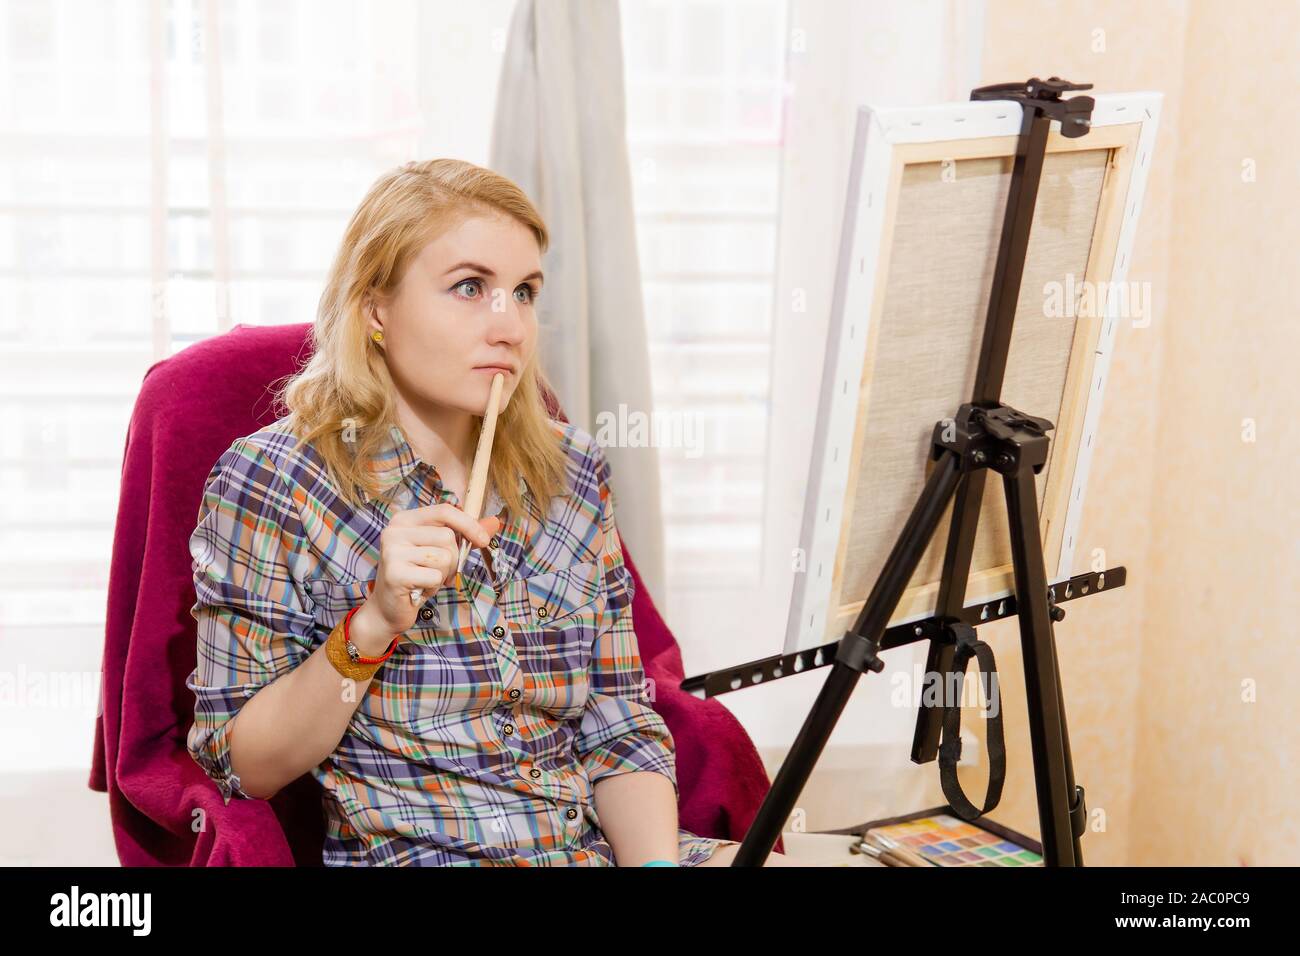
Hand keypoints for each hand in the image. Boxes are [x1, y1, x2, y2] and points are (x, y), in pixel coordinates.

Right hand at [349, 504, 501, 654]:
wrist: (388, 609)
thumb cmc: (417, 577)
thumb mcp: (440, 551)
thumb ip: (465, 535)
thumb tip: (494, 522)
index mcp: (404, 520)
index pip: (444, 511)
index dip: (468, 524)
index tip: (484, 540)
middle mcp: (395, 531)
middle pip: (447, 537)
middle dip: (453, 559)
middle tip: (438, 572)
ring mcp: (392, 551)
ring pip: (444, 557)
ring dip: (443, 574)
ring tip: (426, 580)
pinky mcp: (395, 573)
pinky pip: (435, 576)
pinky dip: (434, 587)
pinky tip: (420, 589)